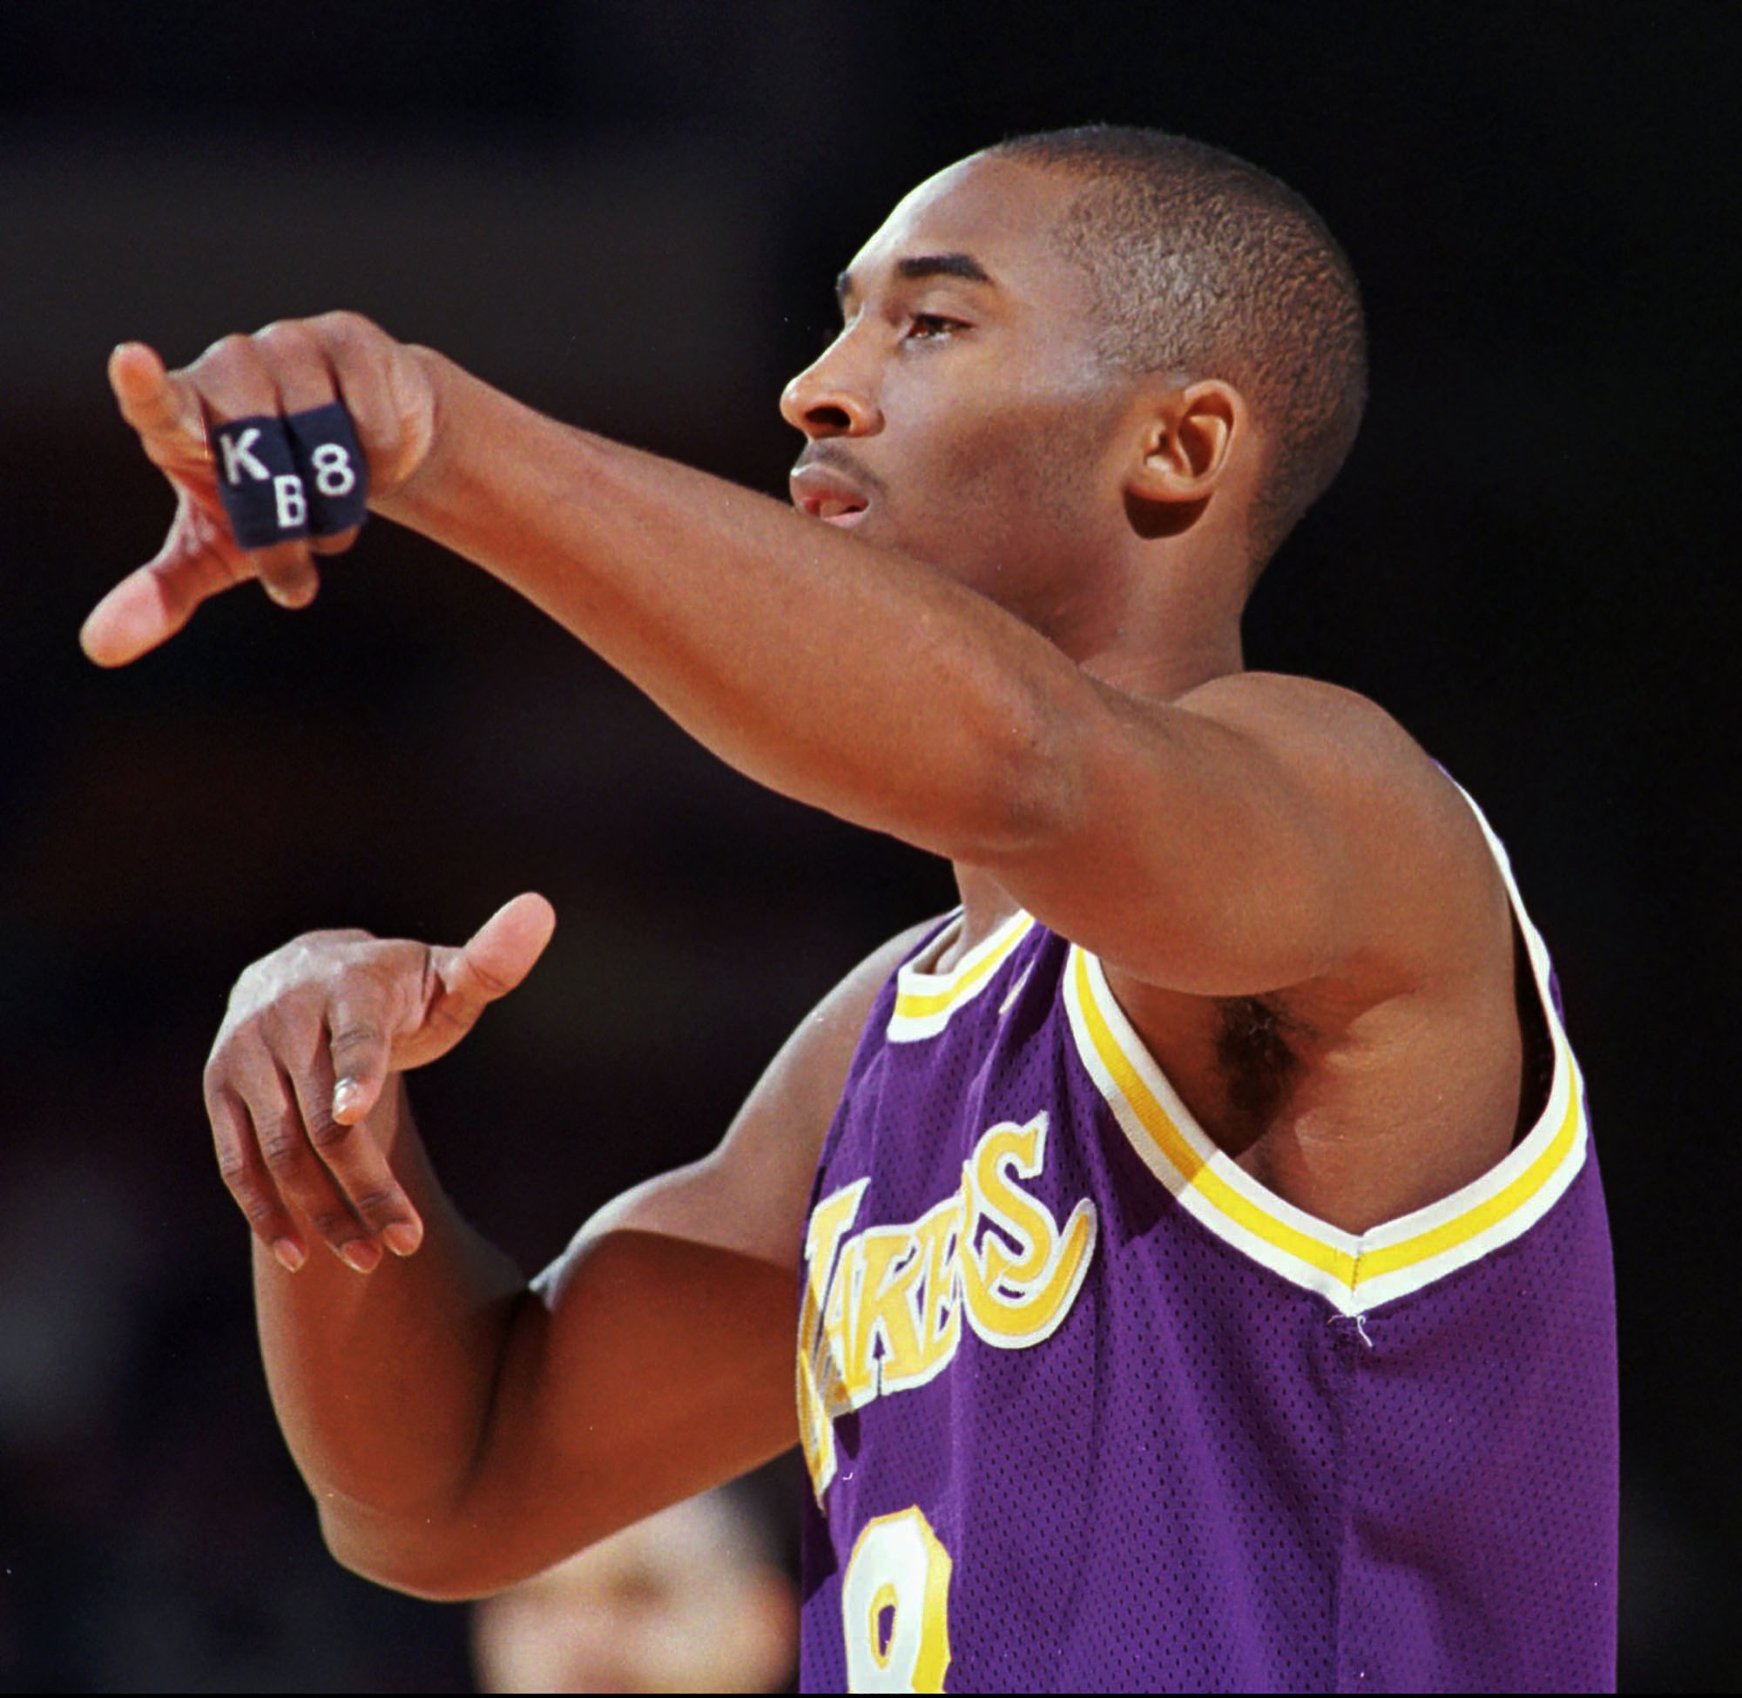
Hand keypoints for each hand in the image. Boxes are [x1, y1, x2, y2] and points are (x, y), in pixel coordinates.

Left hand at [82, 313, 436, 667]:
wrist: (372, 443)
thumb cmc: (277, 499)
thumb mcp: (220, 550)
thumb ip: (162, 591)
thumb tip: (98, 648)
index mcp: (184, 416)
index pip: (158, 401)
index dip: (146, 386)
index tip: (131, 362)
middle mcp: (227, 368)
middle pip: (258, 459)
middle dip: (283, 532)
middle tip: (296, 573)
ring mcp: (288, 345)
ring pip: (321, 446)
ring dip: (338, 506)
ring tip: (335, 505)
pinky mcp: (348, 339)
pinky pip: (371, 428)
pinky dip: (380, 464)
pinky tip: (372, 455)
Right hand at [205, 892, 555, 1273]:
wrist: (302, 975)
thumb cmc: (398, 989)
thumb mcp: (446, 976)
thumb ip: (492, 962)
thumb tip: (541, 911)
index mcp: (350, 987)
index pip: (355, 1035)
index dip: (356, 1071)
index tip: (354, 1112)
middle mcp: (286, 1019)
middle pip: (321, 1118)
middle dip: (364, 1183)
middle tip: (407, 1240)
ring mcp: (244, 1057)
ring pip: (280, 1149)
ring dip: (322, 1210)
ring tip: (371, 1256)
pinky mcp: (220, 1092)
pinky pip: (237, 1161)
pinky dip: (263, 1211)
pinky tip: (300, 1253)